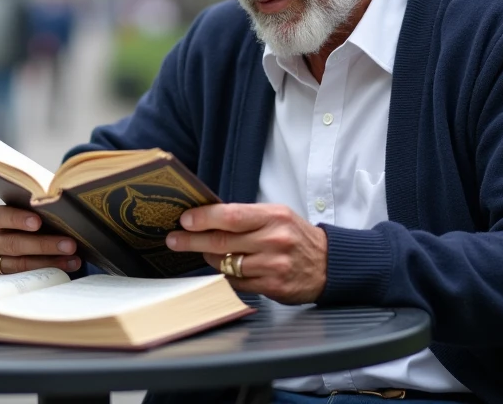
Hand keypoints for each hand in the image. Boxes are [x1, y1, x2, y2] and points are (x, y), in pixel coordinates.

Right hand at [0, 205, 82, 274]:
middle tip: (70, 245)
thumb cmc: (22, 223)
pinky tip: (66, 268)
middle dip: (45, 245)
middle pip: (15, 244)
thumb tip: (63, 214)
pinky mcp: (0, 277)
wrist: (13, 241)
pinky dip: (48, 271)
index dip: (18, 219)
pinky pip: (25, 276)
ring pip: (22, 264)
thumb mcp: (22, 215)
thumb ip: (34, 214)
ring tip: (73, 259)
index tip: (38, 222)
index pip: (0, 216)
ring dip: (51, 262)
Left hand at [165, 203, 326, 303]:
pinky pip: (236, 282)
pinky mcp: (272, 287)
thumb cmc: (296, 236)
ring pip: (226, 263)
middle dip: (192, 240)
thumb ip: (247, 216)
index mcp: (273, 217)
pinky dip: (226, 275)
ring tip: (202, 251)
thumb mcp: (278, 216)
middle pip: (222, 241)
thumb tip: (208, 217)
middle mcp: (273, 240)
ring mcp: (272, 265)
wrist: (329, 264)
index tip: (185, 220)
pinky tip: (224, 268)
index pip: (231, 215)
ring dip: (209, 258)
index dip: (204, 218)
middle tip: (174, 239)